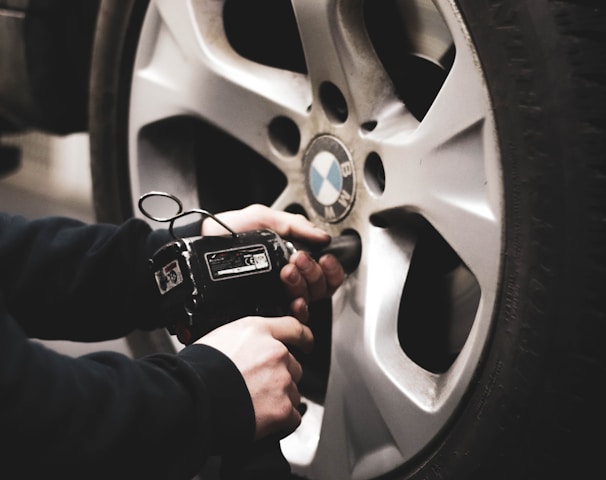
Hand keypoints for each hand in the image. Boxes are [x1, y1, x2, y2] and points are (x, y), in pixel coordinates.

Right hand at [196, 315, 312, 439]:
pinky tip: (263, 422)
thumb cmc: (196, 371)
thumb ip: (242, 341)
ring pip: (293, 392)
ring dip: (280, 399)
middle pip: (293, 366)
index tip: (307, 343)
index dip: (303, 337)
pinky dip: (282, 422)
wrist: (191, 400)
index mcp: (257, 331)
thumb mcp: (218, 338)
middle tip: (257, 388)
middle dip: (280, 377)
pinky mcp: (283, 409)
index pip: (293, 327)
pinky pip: (293, 417)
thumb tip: (244, 350)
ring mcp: (281, 381)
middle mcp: (275, 352)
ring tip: (254, 406)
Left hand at [202, 204, 345, 321]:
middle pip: (320, 286)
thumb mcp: (263, 218)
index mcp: (291, 257)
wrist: (202, 244)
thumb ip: (295, 224)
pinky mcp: (265, 307)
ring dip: (303, 285)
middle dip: (313, 271)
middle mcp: (288, 279)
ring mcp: (278, 294)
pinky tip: (293, 300)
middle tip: (298, 258)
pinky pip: (292, 316)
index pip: (324, 270)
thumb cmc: (229, 230)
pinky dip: (298, 308)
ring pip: (309, 300)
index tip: (324, 257)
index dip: (331, 267)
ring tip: (287, 271)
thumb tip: (323, 236)